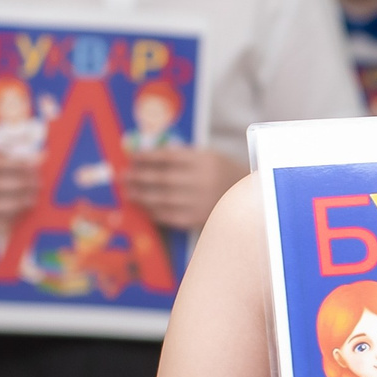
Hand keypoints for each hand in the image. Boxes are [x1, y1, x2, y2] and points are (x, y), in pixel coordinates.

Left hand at [122, 145, 241, 229]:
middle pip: (161, 178)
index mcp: (204, 161)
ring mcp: (200, 201)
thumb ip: (183, 157)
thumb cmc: (225, 174)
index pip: (167, 157)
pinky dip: (155, 212)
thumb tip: (147, 159)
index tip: (131, 157)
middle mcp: (201, 181)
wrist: (253, 199)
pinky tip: (146, 207)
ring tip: (129, 192)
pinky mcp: (199, 219)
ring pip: (162, 198)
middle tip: (124, 177)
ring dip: (142, 195)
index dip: (146, 157)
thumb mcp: (209, 158)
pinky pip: (170, 215)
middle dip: (139, 177)